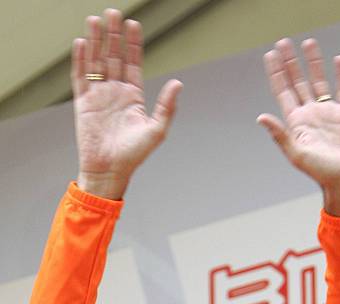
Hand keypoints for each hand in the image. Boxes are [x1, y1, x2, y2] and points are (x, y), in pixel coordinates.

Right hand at [72, 9, 182, 198]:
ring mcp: (98, 96)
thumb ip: (166, 106)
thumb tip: (178, 83)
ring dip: (95, 41)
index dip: (133, 44)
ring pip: (96, 62)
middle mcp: (115, 93)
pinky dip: (80, 60)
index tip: (133, 25)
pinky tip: (81, 43)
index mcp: (133, 97)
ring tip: (95, 20)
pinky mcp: (83, 103)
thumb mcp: (156, 130)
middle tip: (113, 13)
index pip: (132, 63)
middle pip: (113, 57)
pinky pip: (80, 77)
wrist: (109, 170)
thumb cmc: (134, 155)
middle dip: (113, 35)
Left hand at [258, 38, 339, 215]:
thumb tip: (260, 117)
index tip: (270, 55)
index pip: (282, 91)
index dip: (276, 73)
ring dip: (313, 62)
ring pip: (318, 81)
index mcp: (296, 122)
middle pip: (297, 82)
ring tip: (307, 42)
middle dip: (290, 62)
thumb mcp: (296, 153)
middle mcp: (310, 114)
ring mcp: (327, 113)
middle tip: (283, 43)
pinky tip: (338, 60)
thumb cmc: (320, 172)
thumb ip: (279, 135)